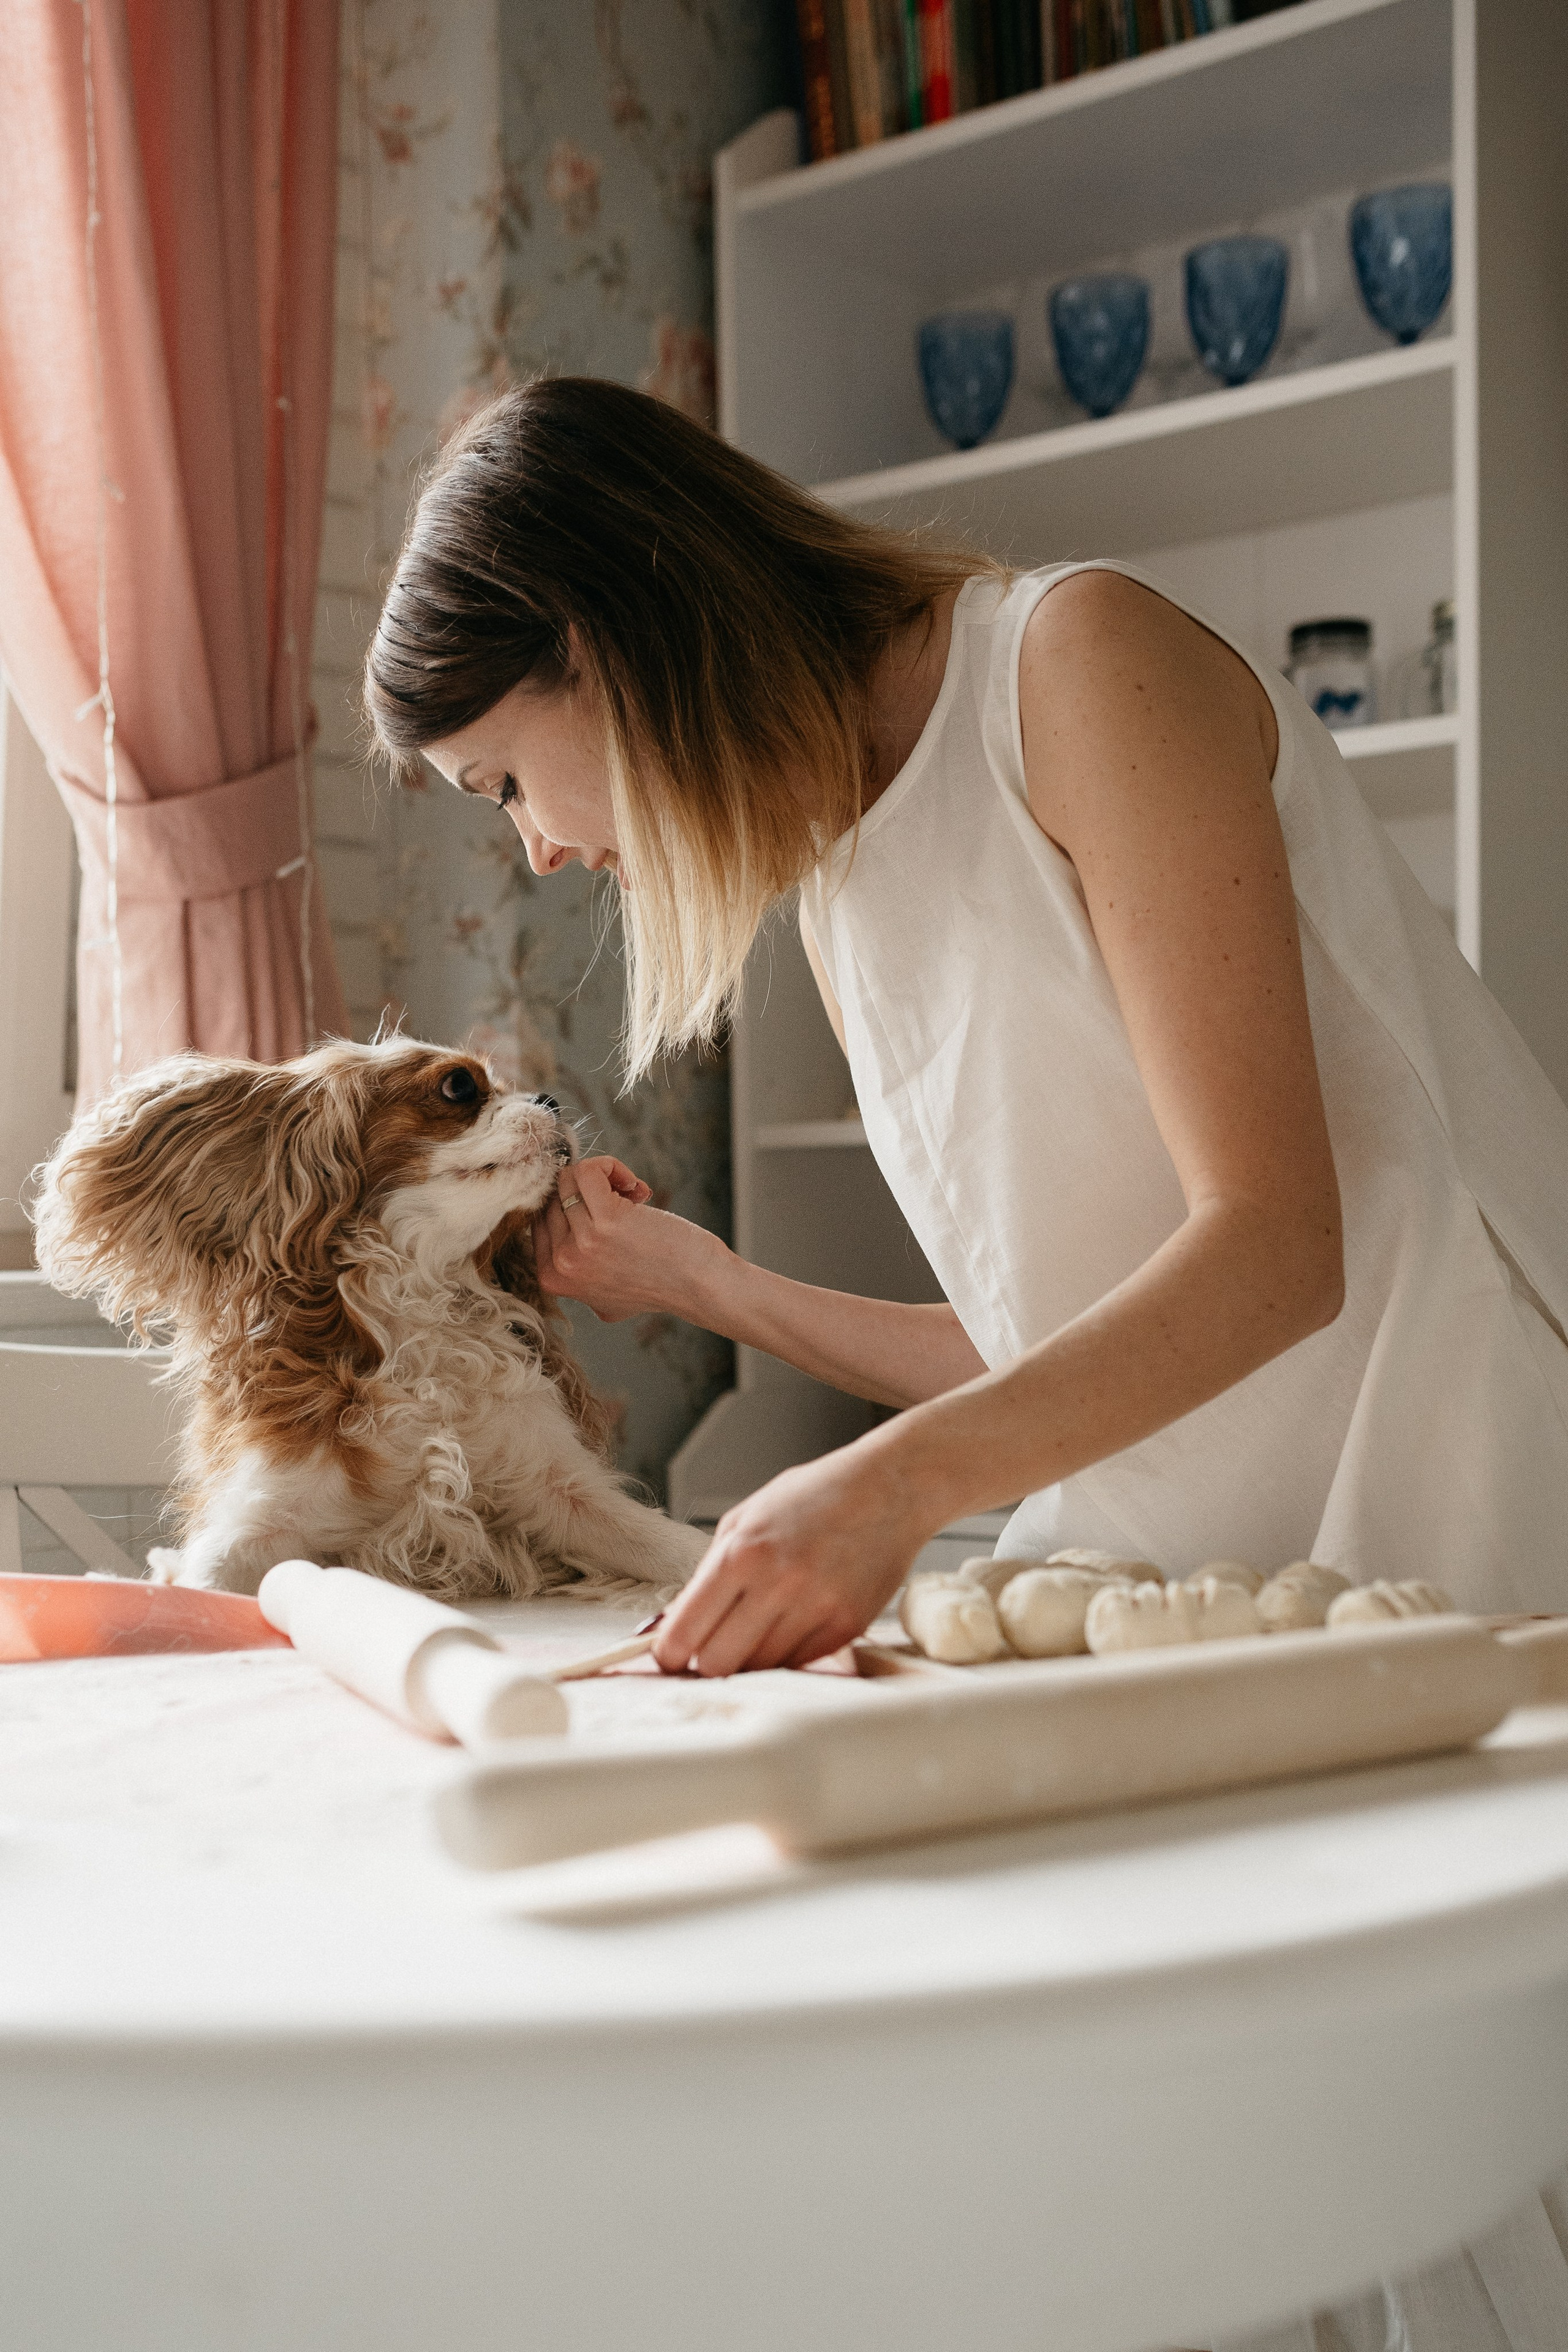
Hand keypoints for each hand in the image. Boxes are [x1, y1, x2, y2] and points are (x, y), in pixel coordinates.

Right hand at [534, 1154, 721, 1323]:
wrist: (699, 1286)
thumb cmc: (659, 1284)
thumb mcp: (603, 1297)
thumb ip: (578, 1277)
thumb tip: (564, 1245)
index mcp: (552, 1278)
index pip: (541, 1217)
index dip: (571, 1203)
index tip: (604, 1209)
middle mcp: (562, 1264)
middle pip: (555, 1196)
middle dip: (589, 1190)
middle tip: (626, 1203)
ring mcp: (581, 1243)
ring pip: (570, 1179)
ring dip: (604, 1176)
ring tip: (633, 1193)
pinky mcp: (607, 1221)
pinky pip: (588, 1170)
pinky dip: (611, 1166)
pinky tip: (636, 1186)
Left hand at [653, 1441, 937, 1675]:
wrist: (890, 1488)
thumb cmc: (815, 1496)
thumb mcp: (747, 1517)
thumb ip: (710, 1570)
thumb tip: (676, 1623)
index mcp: (743, 1552)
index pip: (685, 1630)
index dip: (668, 1653)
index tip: (667, 1656)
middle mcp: (778, 1584)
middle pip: (716, 1664)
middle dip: (704, 1662)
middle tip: (709, 1648)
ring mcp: (816, 1608)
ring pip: (758, 1669)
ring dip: (748, 1659)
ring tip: (755, 1630)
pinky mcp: (848, 1626)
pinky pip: (799, 1664)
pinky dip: (786, 1654)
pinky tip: (789, 1626)